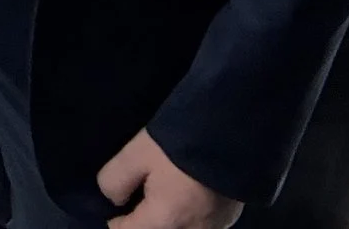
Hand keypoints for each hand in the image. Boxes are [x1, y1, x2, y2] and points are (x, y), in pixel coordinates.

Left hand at [98, 130, 241, 228]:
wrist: (233, 129)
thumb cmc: (180, 142)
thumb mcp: (136, 153)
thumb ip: (116, 180)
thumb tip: (115, 200)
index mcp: (165, 221)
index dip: (117, 221)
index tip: (116, 209)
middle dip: (147, 222)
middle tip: (141, 199)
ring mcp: (214, 227)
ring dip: (170, 219)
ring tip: (167, 194)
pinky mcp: (230, 218)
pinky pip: (201, 225)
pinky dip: (190, 216)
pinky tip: (188, 195)